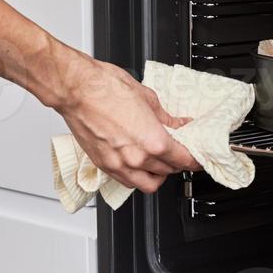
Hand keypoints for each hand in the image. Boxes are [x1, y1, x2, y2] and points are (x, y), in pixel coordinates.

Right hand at [60, 59, 200, 193]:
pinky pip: (127, 182)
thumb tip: (178, 124)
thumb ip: (166, 118)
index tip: (197, 156)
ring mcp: (119, 165)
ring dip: (159, 176)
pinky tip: (140, 165)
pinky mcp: (104, 165)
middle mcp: (137, 159)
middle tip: (179, 152)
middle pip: (169, 172)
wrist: (75, 89)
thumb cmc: (105, 88)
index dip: (195, 159)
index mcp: (154, 142)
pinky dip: (137, 177)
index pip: (184, 160)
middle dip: (177, 163)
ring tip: (161, 163)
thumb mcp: (147, 99)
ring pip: (148, 184)